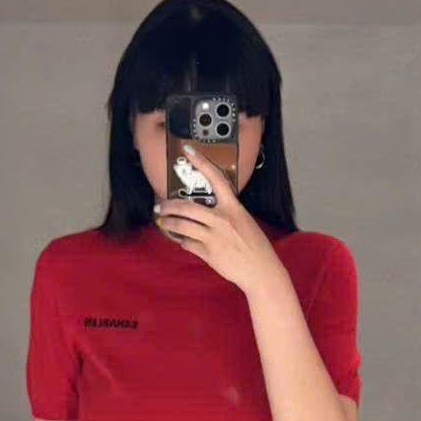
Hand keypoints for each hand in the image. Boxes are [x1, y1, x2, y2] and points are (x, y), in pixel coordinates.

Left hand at [154, 146, 283, 295]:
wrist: (261, 270)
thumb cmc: (255, 245)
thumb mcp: (244, 221)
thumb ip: (226, 213)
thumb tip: (208, 210)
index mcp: (233, 208)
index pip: (216, 179)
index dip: (202, 163)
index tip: (188, 151)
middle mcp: (222, 220)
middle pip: (187, 207)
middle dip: (169, 206)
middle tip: (160, 207)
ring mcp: (214, 237)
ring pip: (182, 226)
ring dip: (169, 224)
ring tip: (162, 223)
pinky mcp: (209, 253)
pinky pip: (188, 244)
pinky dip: (183, 242)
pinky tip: (183, 241)